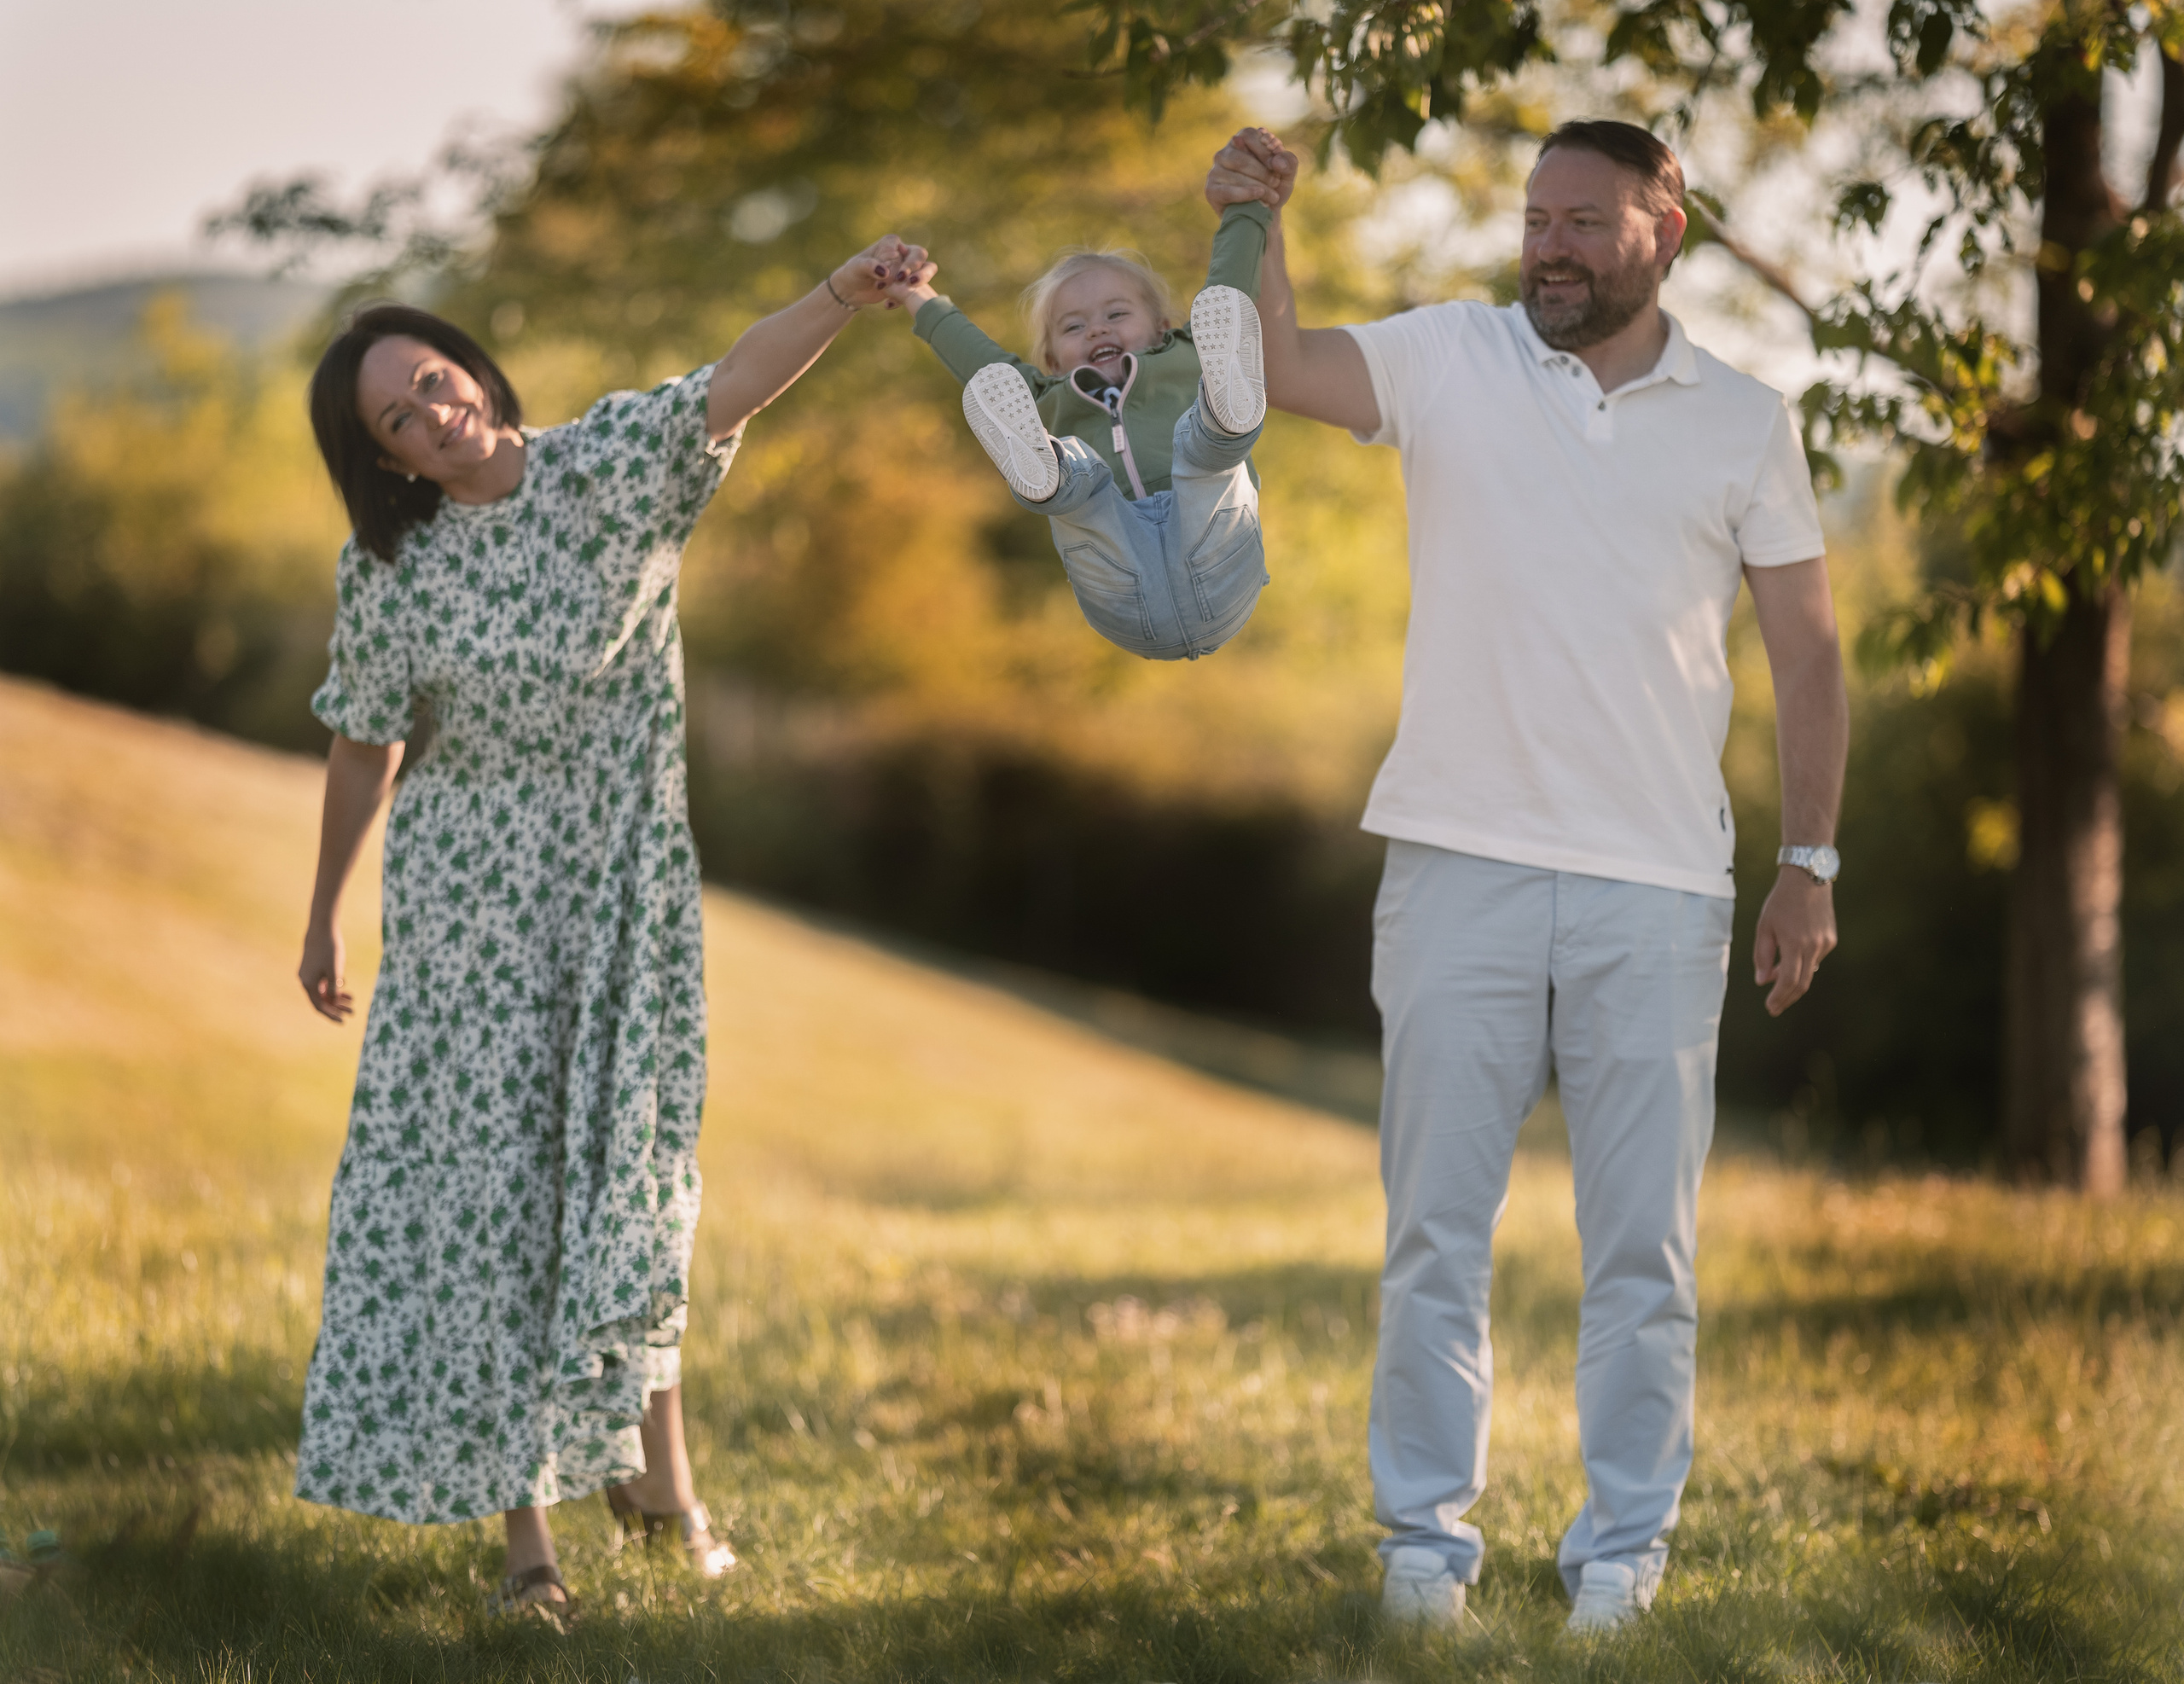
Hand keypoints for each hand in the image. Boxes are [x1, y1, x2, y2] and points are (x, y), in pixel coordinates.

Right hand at [300, 923, 353, 1022]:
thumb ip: (334, 987)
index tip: (343, 1021)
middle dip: (337, 1007)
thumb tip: (335, 1001)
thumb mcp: (335, 970)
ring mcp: (309, 974)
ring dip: (336, 996)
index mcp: (308, 983)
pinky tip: (345, 986)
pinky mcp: (313, 967)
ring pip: (323, 990)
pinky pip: (323, 981)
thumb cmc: (329, 949)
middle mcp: (306, 980)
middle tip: (352, 1012)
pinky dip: (333, 985)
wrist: (321, 929)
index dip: (331, 1014)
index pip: (319, 1005)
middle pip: (321, 999)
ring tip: (352, 1000)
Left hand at [831, 235, 936, 310]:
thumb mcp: (857, 267)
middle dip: (916, 269)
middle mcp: (902, 252)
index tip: (886, 275)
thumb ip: (870, 266)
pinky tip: (888, 304)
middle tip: (906, 281)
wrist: (853, 289)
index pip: (903, 248)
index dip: (900, 262)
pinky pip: (918, 288)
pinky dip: (907, 297)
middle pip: (920, 255)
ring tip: (910, 287)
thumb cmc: (854, 272)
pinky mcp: (908, 284)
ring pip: (927, 269)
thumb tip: (885, 272)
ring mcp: (907, 268)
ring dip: (922, 279)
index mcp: (891, 243)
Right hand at [1206, 126, 1297, 211]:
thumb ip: (1289, 161)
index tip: (1276, 166)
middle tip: (1276, 183)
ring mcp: (1215, 171)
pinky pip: (1227, 191)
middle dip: (1263, 173)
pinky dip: (1245, 194)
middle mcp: (1224, 153)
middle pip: (1242, 158)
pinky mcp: (1211, 190)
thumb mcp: (1287, 174)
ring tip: (1272, 197)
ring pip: (1236, 174)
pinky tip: (1258, 195)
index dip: (1263, 150)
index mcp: (1241, 141)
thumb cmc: (1273, 188)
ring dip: (1259, 186)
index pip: (1248, 135)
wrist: (1263, 214)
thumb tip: (1276, 161)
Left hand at [1752, 868, 1836, 1016]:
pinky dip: (1801, 964)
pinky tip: (1790, 957)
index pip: (1788, 981)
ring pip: (1808, 971)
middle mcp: (1814, 946)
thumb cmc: (1780, 902)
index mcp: (1794, 943)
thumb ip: (1763, 956)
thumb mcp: (1764, 927)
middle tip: (1774, 1007)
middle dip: (1787, 998)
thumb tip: (1763, 982)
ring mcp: (1826, 943)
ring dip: (1792, 979)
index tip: (1770, 1007)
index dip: (1779, 997)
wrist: (1808, 879)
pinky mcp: (1831, 939)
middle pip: (1802, 983)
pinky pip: (1814, 959)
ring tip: (1774, 977)